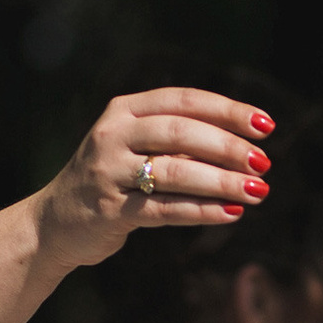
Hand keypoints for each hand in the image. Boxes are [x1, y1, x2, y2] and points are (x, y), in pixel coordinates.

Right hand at [45, 88, 273, 268]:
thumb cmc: (113, 181)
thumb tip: (246, 145)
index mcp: (124, 110)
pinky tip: (231, 214)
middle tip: (264, 163)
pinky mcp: (110, 210)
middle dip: (229, 147)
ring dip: (222, 181)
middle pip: (180, 132)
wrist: (55, 222)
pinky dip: (202, 211)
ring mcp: (108, 172)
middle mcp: (113, 135)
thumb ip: (179, 141)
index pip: (183, 100)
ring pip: (175, 171)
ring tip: (258, 191)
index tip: (266, 126)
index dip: (227, 110)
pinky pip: (164, 209)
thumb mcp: (138, 148)